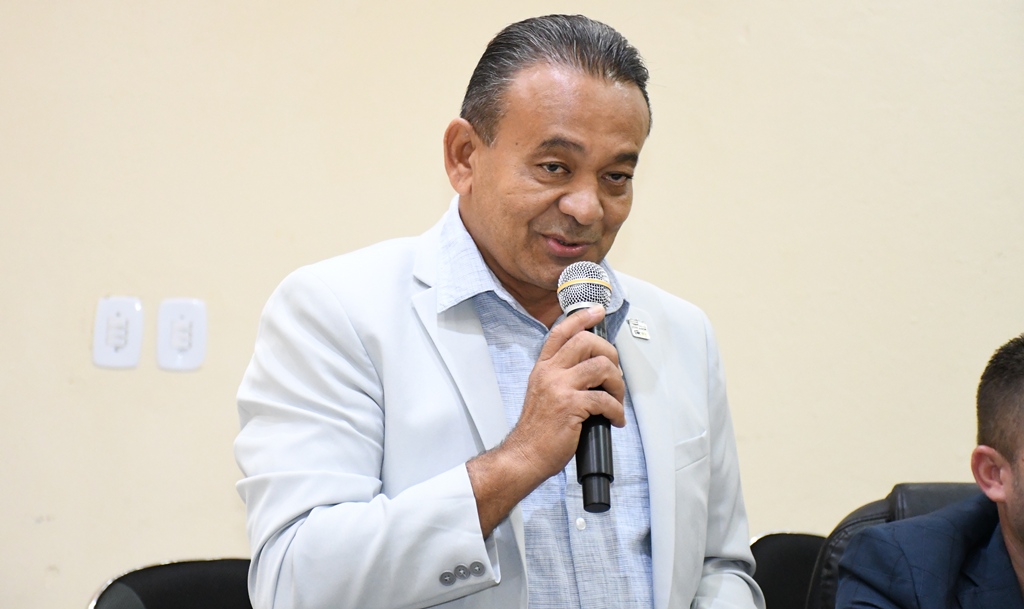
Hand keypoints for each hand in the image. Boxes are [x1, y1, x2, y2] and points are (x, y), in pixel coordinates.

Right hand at [467, 305, 624, 536]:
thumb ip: (561, 377)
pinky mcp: (570, 406)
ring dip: (618, 383)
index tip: (597, 311)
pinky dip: (617, 411)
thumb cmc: (537, 431)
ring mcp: (559, 388)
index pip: (561, 332)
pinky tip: (615, 420)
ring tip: (617, 399)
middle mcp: (549, 373)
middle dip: (610, 353)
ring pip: (601, 366)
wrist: (524, 456)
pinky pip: (605, 399)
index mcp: (543, 369)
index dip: (581, 317)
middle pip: (586, 342)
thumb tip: (591, 369)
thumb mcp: (543, 394)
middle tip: (614, 374)